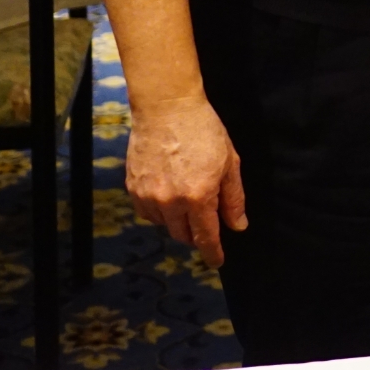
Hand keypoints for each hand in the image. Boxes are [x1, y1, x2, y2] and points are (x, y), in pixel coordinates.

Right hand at [125, 92, 246, 265]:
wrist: (166, 107)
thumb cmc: (204, 131)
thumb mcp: (230, 162)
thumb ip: (233, 198)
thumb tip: (237, 226)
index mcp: (198, 196)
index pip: (205, 236)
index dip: (212, 253)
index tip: (216, 262)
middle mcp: (171, 202)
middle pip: (183, 234)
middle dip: (196, 233)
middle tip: (205, 219)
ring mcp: (149, 196)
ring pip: (164, 225)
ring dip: (177, 221)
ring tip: (186, 199)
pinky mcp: (133, 188)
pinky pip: (147, 212)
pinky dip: (159, 211)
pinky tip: (168, 195)